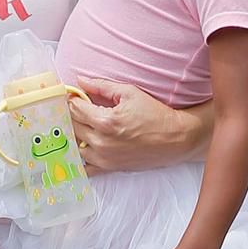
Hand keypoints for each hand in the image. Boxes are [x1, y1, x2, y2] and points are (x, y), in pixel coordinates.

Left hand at [69, 79, 210, 172]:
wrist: (175, 138)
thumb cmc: (154, 114)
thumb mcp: (129, 93)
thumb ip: (102, 86)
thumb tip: (80, 81)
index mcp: (106, 121)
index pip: (75, 108)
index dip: (72, 100)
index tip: (74, 96)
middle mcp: (102, 142)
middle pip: (73, 126)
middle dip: (73, 115)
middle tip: (79, 109)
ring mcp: (105, 157)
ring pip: (75, 145)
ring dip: (76, 135)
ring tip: (84, 126)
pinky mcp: (110, 167)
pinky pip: (85, 167)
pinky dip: (81, 158)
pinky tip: (84, 147)